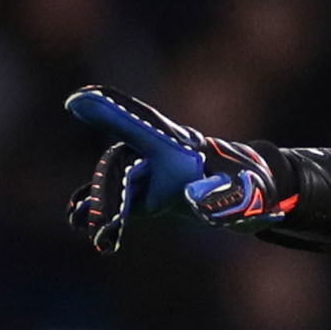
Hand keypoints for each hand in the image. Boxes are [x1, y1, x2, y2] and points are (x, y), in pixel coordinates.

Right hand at [65, 86, 330, 253]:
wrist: (251, 195)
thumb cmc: (252, 190)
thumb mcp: (248, 196)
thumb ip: (227, 197)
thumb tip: (194, 199)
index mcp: (181, 145)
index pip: (144, 124)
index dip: (113, 110)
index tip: (80, 98)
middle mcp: (157, 153)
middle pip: (121, 163)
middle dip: (108, 190)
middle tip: (99, 219)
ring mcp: (147, 172)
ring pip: (113, 182)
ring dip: (102, 205)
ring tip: (93, 231)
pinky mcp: (143, 194)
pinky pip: (113, 198)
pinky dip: (94, 206)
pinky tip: (77, 218)